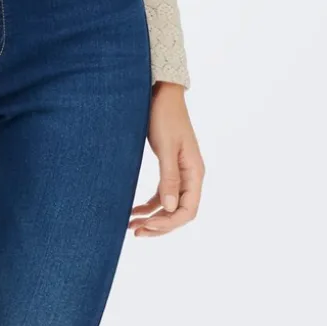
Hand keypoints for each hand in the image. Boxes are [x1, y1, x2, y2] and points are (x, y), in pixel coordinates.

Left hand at [129, 81, 204, 237]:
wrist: (161, 94)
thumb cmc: (165, 116)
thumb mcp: (167, 147)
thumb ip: (169, 177)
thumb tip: (171, 208)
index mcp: (195, 172)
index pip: (188, 210)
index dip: (169, 223)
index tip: (147, 225)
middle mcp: (190, 176)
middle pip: (178, 212)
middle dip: (158, 225)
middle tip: (135, 231)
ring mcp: (180, 173)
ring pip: (169, 205)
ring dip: (152, 217)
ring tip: (131, 226)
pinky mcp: (169, 167)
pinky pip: (162, 194)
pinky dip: (149, 205)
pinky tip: (135, 210)